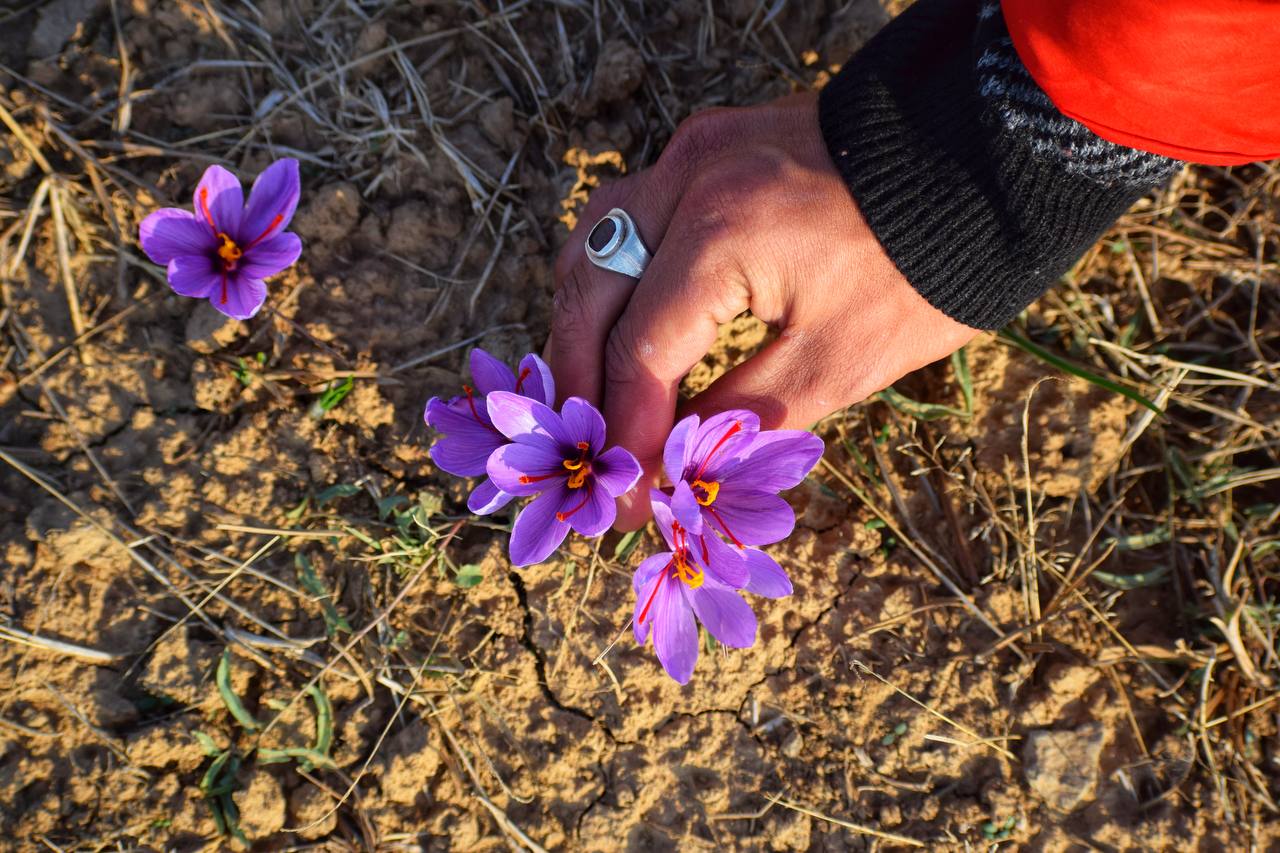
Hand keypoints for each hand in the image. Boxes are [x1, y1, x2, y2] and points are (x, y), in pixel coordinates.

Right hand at [549, 91, 977, 528]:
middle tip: (583, 456)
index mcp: (718, 237)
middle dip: (577, 384)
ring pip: (592, 245)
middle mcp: (685, 182)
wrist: (987, 158)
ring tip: (589, 398)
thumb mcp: (839, 362)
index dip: (623, 436)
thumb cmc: (922, 267)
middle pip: (588, 293)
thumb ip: (738, 416)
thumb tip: (669, 465)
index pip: (636, 353)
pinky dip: (613, 277)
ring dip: (582, 324)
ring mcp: (691, 153)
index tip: (617, 501)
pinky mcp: (707, 146)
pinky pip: (629, 216)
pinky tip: (620, 323)